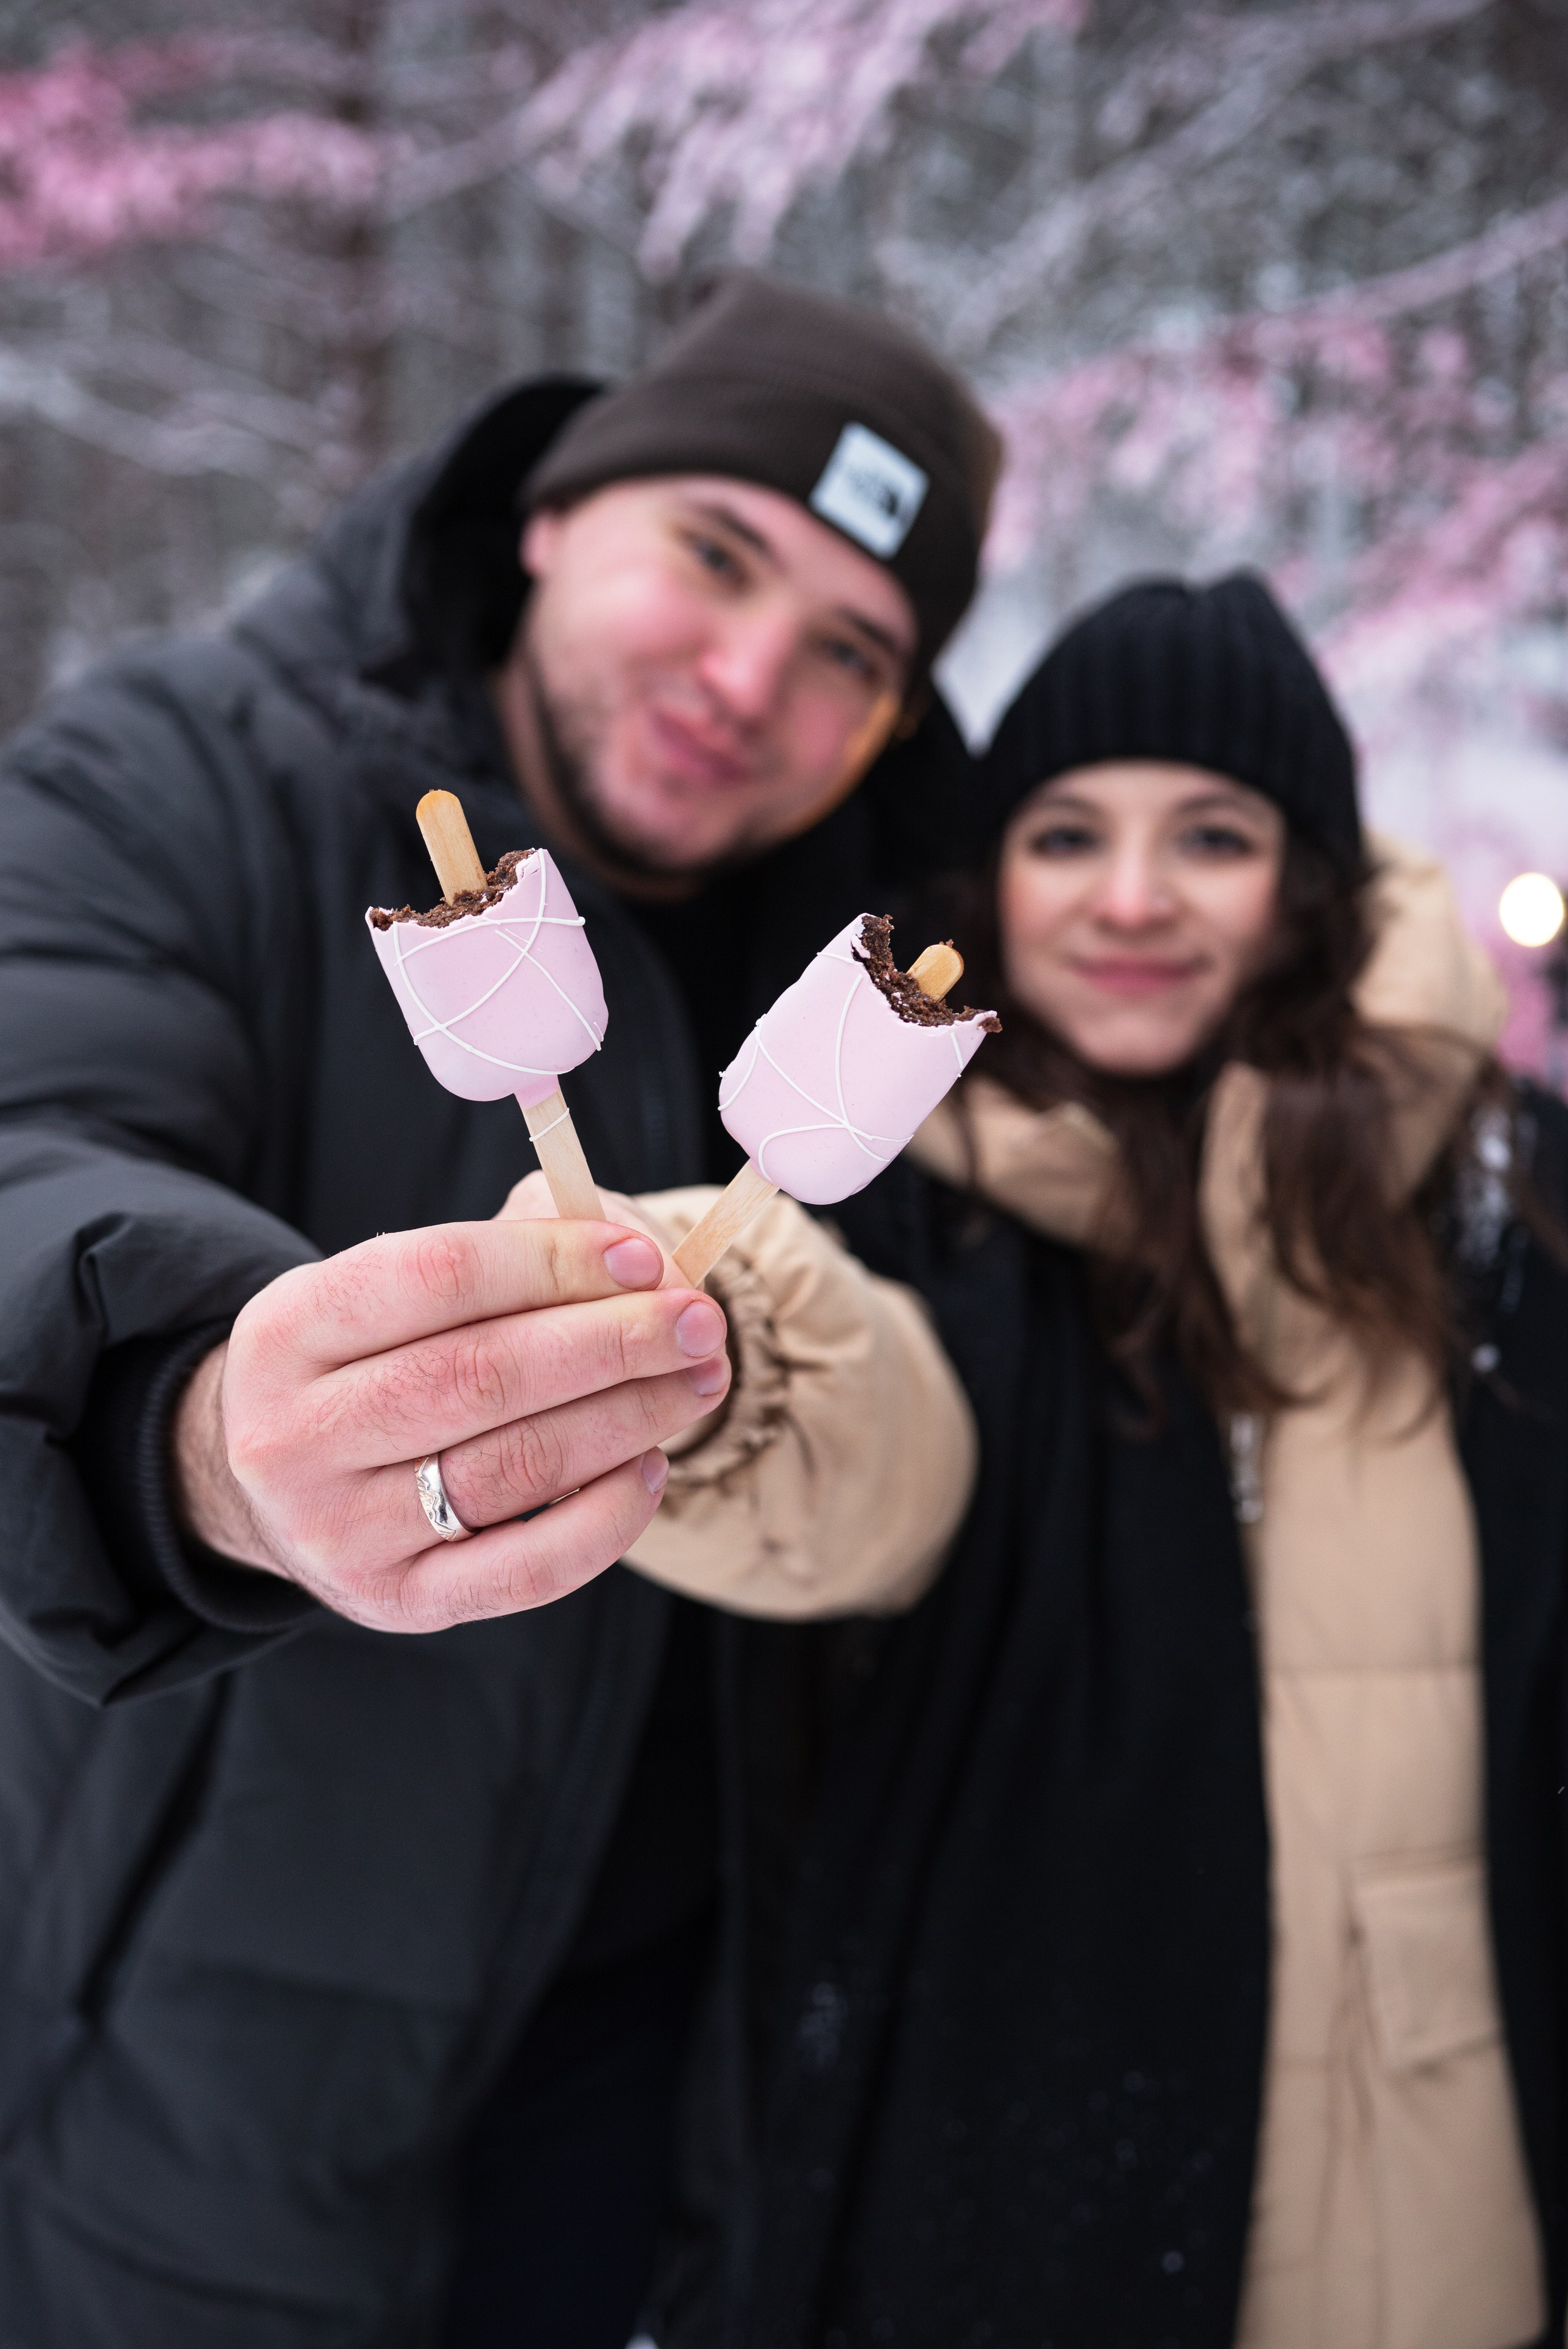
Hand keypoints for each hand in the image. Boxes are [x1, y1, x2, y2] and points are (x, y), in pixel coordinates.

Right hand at [170, 1218, 731, 1631]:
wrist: (283, 1487)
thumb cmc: (378, 1360)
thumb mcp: (403, 1287)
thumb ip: (518, 1246)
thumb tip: (645, 1264)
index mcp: (288, 1328)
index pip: (439, 1276)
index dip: (553, 1260)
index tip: (644, 1257)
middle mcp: (296, 1435)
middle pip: (482, 1376)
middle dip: (613, 1343)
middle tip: (701, 1322)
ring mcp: (341, 1531)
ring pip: (513, 1469)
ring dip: (628, 1419)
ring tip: (698, 1382)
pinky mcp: (397, 1602)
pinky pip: (527, 1569)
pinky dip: (606, 1518)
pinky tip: (651, 1468)